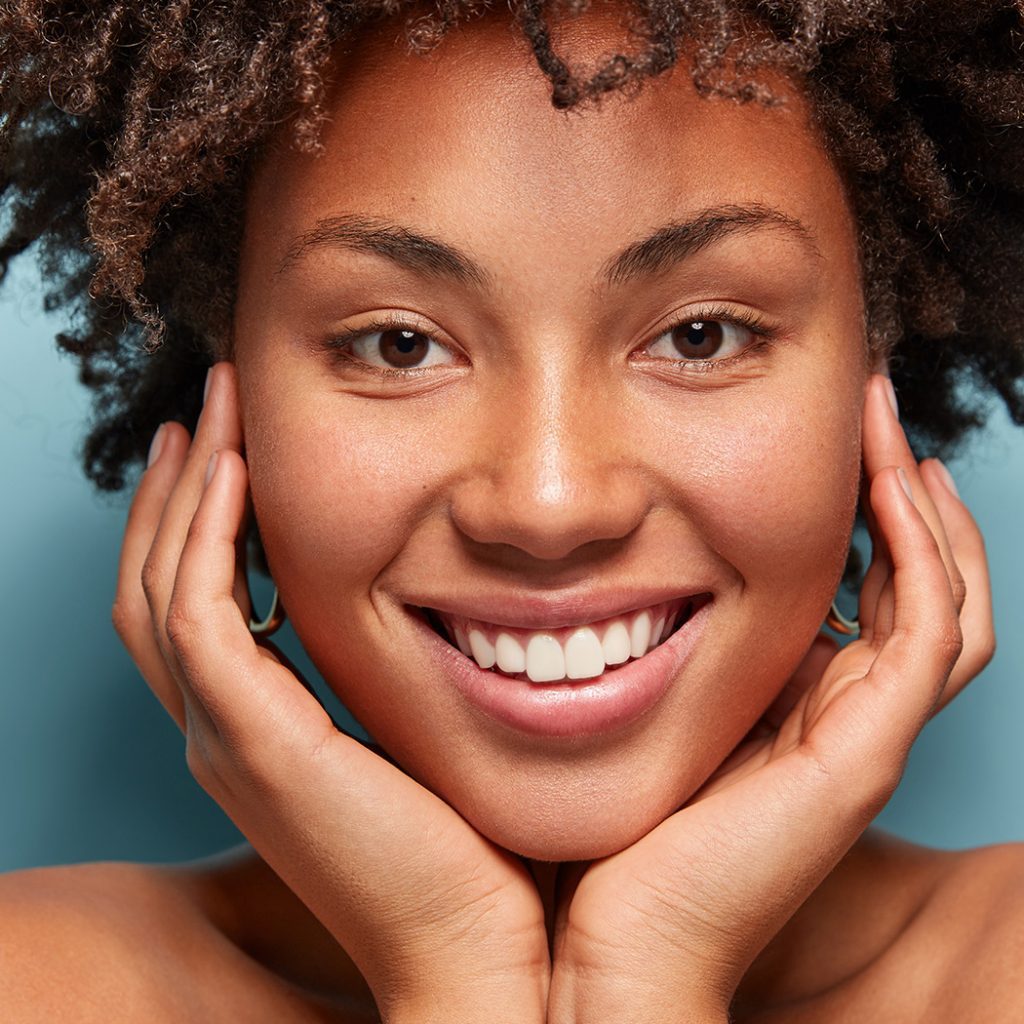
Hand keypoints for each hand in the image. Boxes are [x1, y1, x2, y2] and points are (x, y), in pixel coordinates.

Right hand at [111, 362, 548, 1023]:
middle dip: (178, 489)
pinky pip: (199, 614)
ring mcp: (226, 740)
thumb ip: (401, 677)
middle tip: (207, 408)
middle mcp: (222, 734)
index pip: (196, 607)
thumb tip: (443, 605)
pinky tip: (237, 469)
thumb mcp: (421, 740)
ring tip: (210, 412)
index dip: (200, 524)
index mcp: (257, 735)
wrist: (476, 958)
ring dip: (183, 491)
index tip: (233, 449)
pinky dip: (204, 536)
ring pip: (161, 588)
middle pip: (157, 585)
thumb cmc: (468, 852)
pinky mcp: (252, 742)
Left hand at [546, 373, 993, 1022]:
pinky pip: (929, 630)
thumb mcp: (629, 706)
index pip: (861, 592)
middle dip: (898, 490)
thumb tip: (590, 566)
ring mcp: (861, 734)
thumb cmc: (602, 828)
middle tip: (872, 406)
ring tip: (888, 424)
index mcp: (791, 704)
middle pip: (914, 584)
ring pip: (941, 598)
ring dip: (920, 504)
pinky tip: (890, 482)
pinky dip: (922, 552)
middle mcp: (839, 716)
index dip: (855, 512)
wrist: (604, 947)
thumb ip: (643, 645)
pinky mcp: (864, 752)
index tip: (817, 432)